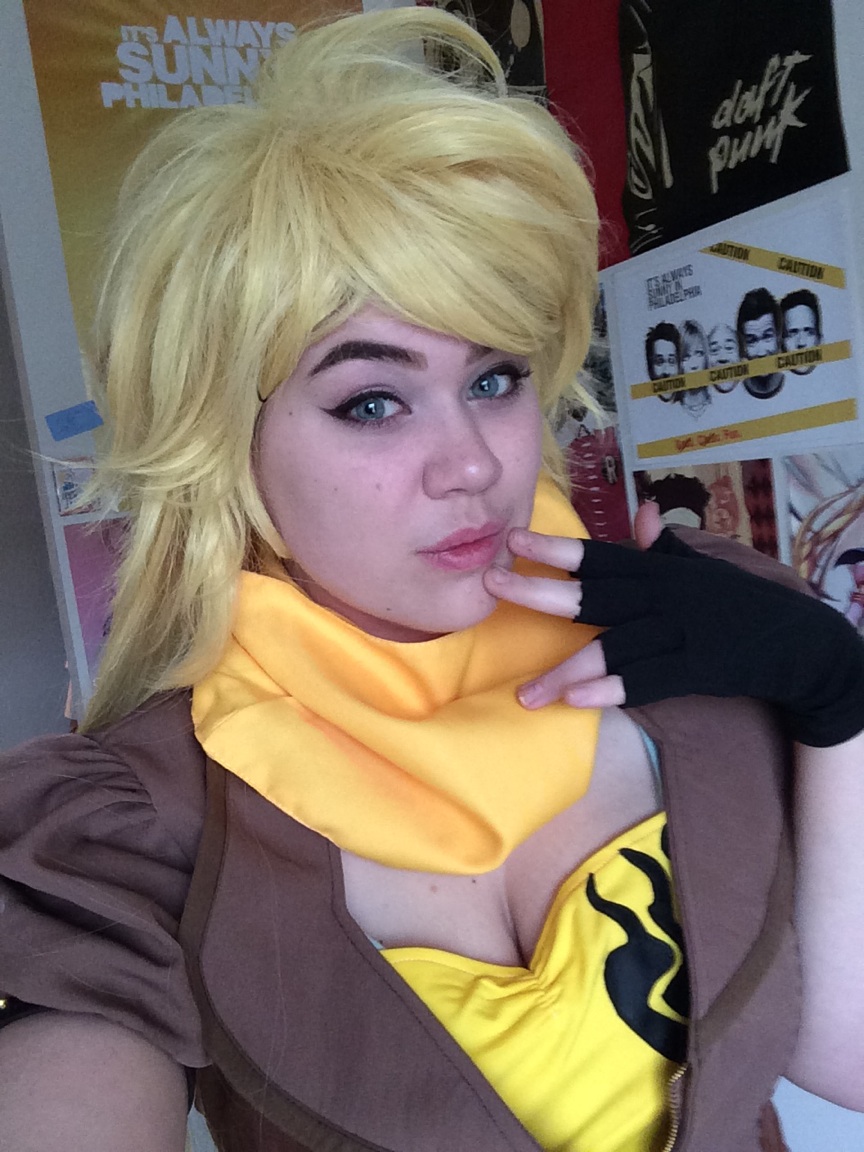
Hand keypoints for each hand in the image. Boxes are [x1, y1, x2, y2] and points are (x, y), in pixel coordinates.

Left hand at [484, 505, 863, 746]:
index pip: (599, 556)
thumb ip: (665, 546)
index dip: (555, 548)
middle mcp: (664, 595)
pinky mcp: (698, 668)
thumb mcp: (702, 568)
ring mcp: (681, 631)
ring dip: (567, 671)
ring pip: (614, 648)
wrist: (798, 642)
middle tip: (490, 584)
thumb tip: (641, 511)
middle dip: (539, 590)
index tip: (513, 540)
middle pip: (593, 595)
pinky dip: (614, 691)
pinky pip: (648, 681)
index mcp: (659, 569)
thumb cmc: (737, 604)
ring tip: (526, 693)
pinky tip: (578, 702)